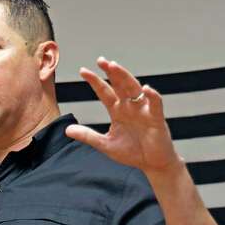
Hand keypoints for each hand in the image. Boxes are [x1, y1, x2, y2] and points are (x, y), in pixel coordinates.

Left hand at [65, 57, 184, 178]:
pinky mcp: (157, 118)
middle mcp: (130, 106)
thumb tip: (67, 130)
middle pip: (119, 84)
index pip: (104, 91)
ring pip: (134, 88)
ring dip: (125, 77)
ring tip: (115, 66)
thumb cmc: (132, 152)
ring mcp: (143, 110)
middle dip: (111, 72)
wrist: (152, 164)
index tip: (83, 71)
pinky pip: (155, 104)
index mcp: (118, 110)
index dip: (95, 81)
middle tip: (101, 60)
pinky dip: (152, 96)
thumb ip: (88, 136)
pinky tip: (146, 89)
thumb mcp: (105, 145)